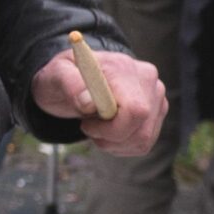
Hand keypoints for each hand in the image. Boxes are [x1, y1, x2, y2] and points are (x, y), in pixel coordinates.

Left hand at [32, 46, 166, 156]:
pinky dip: (121, 145)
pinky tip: (107, 133)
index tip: (86, 123)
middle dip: (110, 137)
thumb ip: (70, 84)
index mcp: (123, 67)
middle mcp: (147, 79)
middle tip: (87, 127)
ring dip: (114, 144)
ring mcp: (156, 96)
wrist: (73, 79)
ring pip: (144, 139)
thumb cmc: (62, 77)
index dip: (111, 128)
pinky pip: (145, 143)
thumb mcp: (56, 76)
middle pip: (141, 128)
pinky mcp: (158, 111)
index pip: (135, 110)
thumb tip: (89, 103)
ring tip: (95, 128)